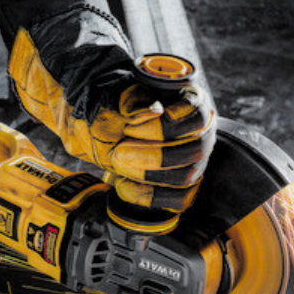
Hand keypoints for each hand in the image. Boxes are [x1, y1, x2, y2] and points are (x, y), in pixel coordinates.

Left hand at [8, 29, 215, 211]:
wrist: (96, 123)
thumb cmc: (110, 105)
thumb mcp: (112, 95)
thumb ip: (129, 98)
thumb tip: (152, 110)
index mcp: (189, 101)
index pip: (197, 116)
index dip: (167, 126)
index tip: (131, 128)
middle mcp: (197, 131)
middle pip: (194, 149)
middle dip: (153, 154)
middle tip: (119, 150)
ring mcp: (191, 159)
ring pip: (186, 176)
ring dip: (148, 175)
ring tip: (118, 163)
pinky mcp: (178, 184)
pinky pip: (178, 199)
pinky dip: (151, 197)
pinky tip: (124, 186)